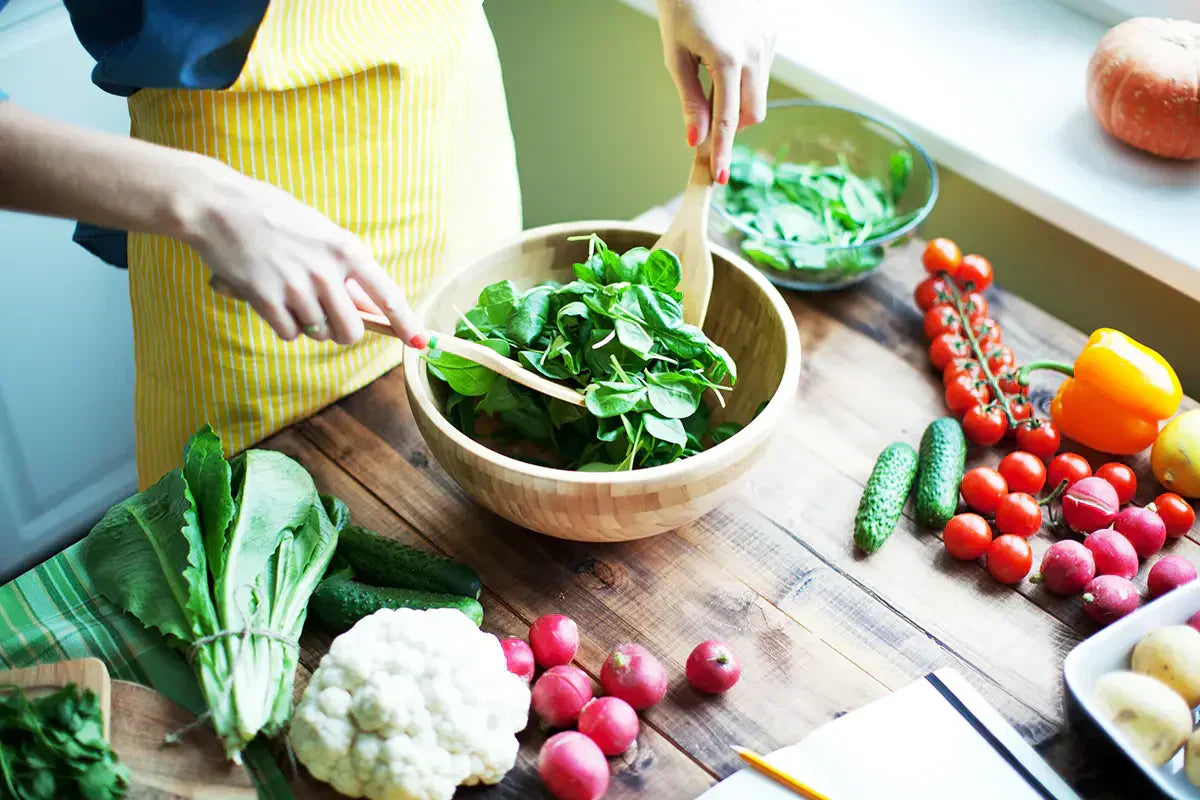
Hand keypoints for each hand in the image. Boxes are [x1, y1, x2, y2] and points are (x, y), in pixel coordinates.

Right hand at [186, 165, 426, 346]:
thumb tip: (371, 310)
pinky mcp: (266, 299)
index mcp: (346, 249)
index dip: (406, 322)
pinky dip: (283, 325)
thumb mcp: (321, 233)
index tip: (420, 342)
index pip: (387, 294)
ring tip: (288, 292)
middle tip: (324, 313)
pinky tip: (270, 298)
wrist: (218, 206)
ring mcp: (296, 287)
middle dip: (340, 330)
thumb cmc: (274, 216)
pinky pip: (289, 334)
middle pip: (350, 331)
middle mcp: (326, 271)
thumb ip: (347, 270)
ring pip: (318, 333)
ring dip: (307, 323)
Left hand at [655, 0, 776, 182]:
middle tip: (707, 122)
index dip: (723, 151)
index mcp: (728, 59)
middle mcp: (755, 52)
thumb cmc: (680, 9)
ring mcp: (767, 43)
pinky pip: (761, 73)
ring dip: (738, 101)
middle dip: (733, 126)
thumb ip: (690, 101)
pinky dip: (744, 80)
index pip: (728, 120)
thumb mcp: (676, 58)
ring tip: (711, 76)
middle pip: (753, 114)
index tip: (720, 178)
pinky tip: (726, 58)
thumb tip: (695, 140)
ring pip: (759, 95)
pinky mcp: (771, 35)